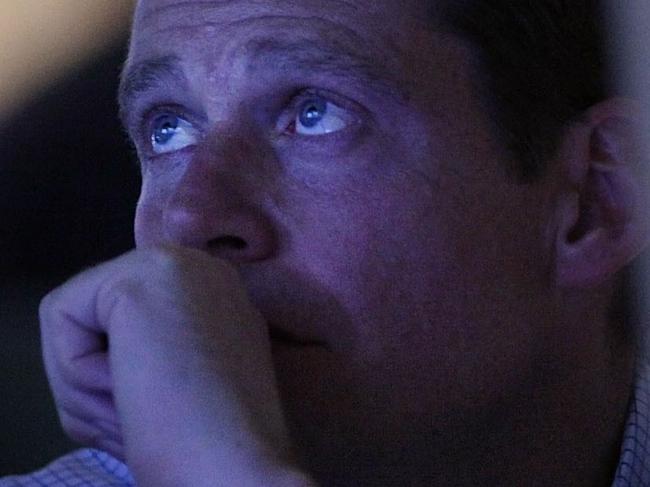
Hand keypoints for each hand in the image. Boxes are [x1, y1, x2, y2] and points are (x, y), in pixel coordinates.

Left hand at [40, 245, 313, 485]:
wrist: (237, 466)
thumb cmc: (210, 442)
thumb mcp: (184, 374)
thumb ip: (155, 338)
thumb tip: (106, 344)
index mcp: (215, 293)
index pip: (125, 319)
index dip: (121, 375)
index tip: (160, 413)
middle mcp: (198, 267)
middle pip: (97, 314)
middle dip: (98, 377)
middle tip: (145, 416)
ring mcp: (172, 263)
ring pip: (75, 316)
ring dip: (89, 381)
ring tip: (143, 408)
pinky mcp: (138, 277)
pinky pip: (63, 316)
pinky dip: (78, 371)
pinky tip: (131, 389)